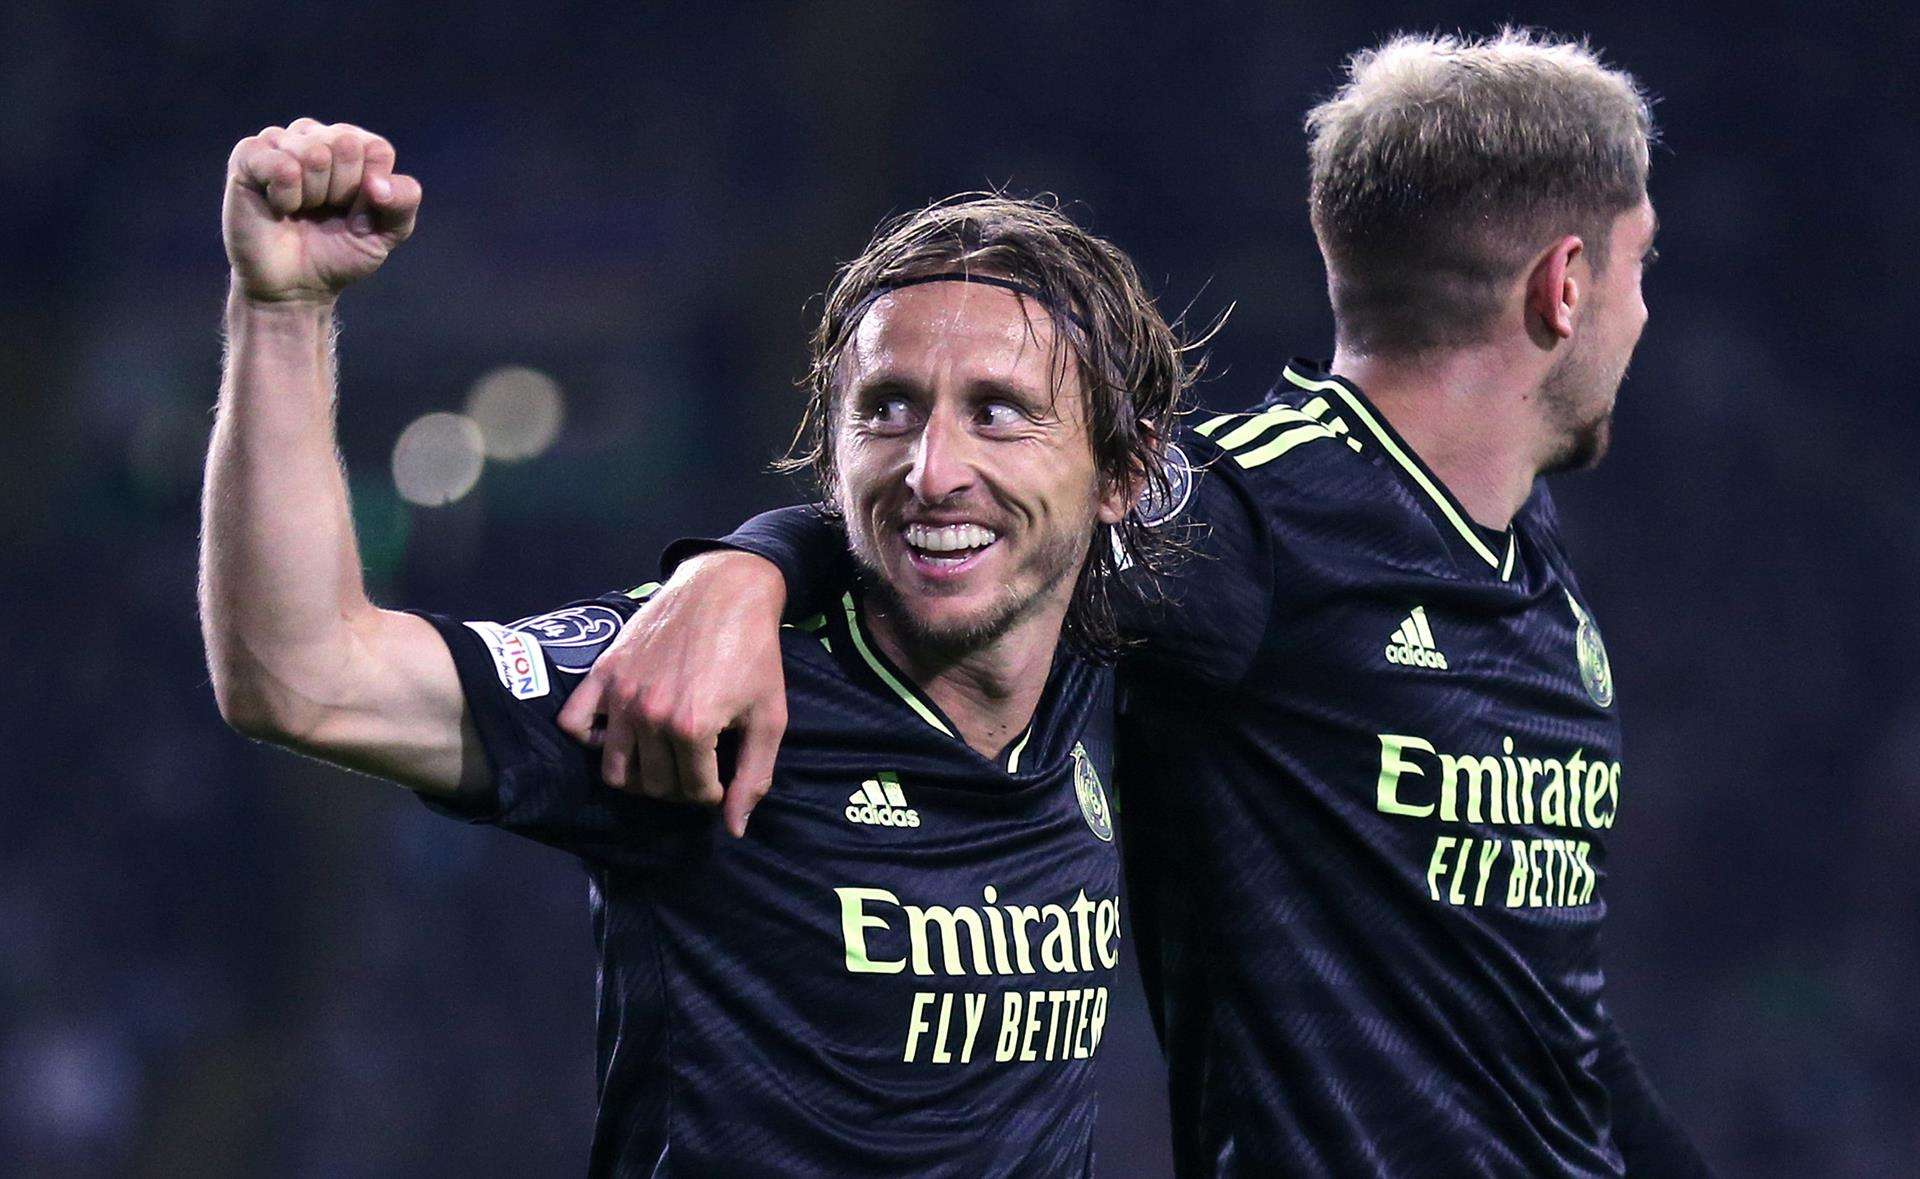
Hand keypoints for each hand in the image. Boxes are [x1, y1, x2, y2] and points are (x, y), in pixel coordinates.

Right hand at [223, 118, 421, 303]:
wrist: (296, 286)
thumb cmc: (340, 253)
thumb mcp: (388, 232)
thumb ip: (403, 201)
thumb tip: (377, 183)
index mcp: (353, 146)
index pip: (376, 149)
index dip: (372, 192)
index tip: (358, 215)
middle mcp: (316, 136)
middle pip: (346, 146)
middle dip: (341, 192)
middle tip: (324, 213)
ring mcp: (281, 141)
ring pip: (314, 154)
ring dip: (312, 196)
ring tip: (301, 210)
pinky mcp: (249, 155)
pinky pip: (281, 165)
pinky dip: (286, 197)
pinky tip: (278, 207)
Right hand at [558, 552, 789, 836]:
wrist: (726, 590)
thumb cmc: (755, 653)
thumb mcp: (769, 717)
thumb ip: (754, 776)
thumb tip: (735, 828)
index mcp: (692, 728)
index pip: (694, 793)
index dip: (714, 791)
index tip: (722, 774)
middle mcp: (649, 716)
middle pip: (654, 786)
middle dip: (680, 786)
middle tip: (697, 765)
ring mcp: (620, 695)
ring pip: (613, 770)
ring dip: (640, 774)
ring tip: (664, 757)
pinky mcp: (603, 673)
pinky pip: (574, 725)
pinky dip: (591, 740)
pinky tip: (621, 734)